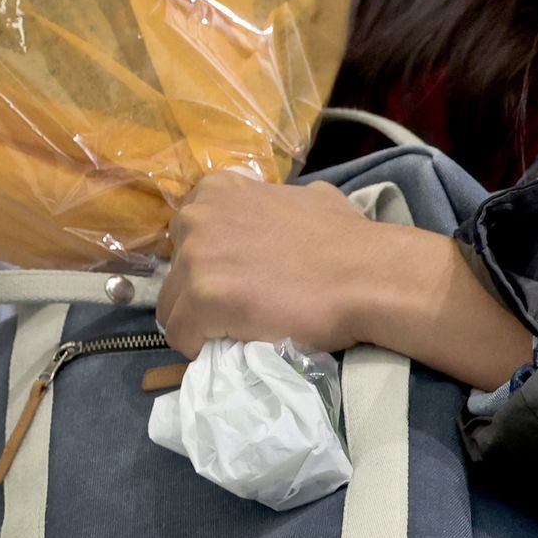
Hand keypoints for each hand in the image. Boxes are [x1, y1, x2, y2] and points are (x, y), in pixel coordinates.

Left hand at [157, 171, 413, 356]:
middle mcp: (199, 218)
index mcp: (219, 191)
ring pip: (172, 308)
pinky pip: (181, 336)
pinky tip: (235, 344)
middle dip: (201, 291)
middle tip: (238, 307)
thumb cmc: (345, 237)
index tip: (234, 277)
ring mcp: (196, 258)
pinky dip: (202, 347)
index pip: (187, 234)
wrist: (365, 275)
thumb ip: (275, 202)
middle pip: (175, 272)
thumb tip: (279, 215)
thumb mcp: (307, 198)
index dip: (209, 261)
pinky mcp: (203, 299)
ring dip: (200, 323)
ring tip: (238, 331)